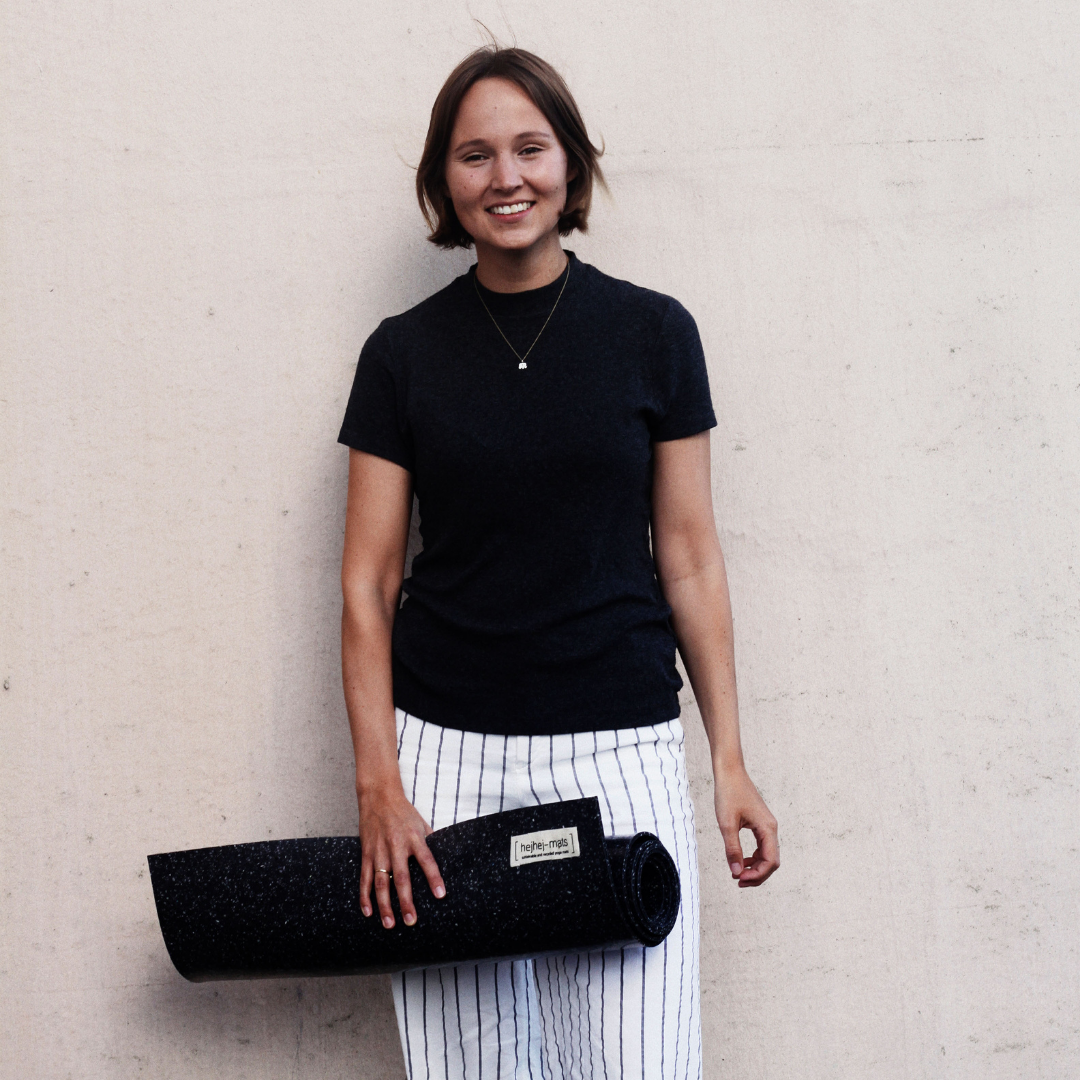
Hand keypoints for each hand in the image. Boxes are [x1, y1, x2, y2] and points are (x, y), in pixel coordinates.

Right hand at [357, 782, 445, 927]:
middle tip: (411, 920)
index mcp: (414, 838)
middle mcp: (396, 846)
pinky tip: (368, 911)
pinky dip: (365, 896)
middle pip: (402, 878)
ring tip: (390, 924)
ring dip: (385, 905)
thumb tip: (444, 857)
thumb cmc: (403, 811)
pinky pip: (364, 878)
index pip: (427, 860)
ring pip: (381, 883)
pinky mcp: (366, 853)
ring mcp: (379, 851)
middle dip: (406, 901)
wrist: (378, 797)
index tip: (440, 895)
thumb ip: (430, 841)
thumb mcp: (421, 822)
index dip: (434, 878)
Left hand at [713, 761, 778, 887]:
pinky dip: (752, 857)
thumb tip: (735, 872)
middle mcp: (771, 828)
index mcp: (767, 828)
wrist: (730, 772)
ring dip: (754, 867)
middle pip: (771, 861)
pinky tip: (739, 860)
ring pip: (767, 855)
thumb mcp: (727, 823)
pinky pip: (761, 846)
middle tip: (737, 881)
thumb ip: (732, 849)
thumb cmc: (728, 794)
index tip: (738, 879)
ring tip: (737, 874)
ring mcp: (766, 825)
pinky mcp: (759, 823)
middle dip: (757, 875)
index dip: (757, 875)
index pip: (770, 861)